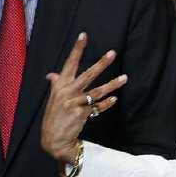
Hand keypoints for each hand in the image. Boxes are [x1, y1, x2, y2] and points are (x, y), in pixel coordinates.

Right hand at [41, 32, 126, 162]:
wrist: (53, 140)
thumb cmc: (55, 117)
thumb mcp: (54, 99)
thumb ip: (56, 85)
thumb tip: (51, 74)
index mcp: (60, 86)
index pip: (69, 64)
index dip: (77, 50)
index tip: (84, 36)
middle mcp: (66, 92)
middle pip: (87, 75)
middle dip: (101, 64)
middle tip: (113, 53)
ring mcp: (74, 103)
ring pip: (97, 91)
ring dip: (112, 84)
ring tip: (125, 78)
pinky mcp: (81, 114)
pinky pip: (98, 107)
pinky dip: (106, 103)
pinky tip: (114, 99)